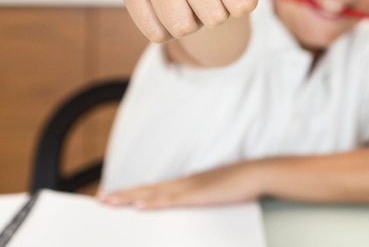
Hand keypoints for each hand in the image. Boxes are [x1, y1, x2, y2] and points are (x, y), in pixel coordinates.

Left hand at [98, 162, 262, 208]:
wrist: (255, 174)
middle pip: (147, 189)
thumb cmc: (238, 185)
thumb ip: (199, 199)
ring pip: (153, 194)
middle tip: (100, 199)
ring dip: (130, 198)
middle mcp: (183, 183)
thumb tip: (187, 207)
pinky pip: (171, 200)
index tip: (113, 196)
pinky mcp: (198, 194)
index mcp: (186, 184)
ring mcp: (190, 188)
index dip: (133, 192)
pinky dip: (154, 203)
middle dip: (123, 195)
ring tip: (110, 202)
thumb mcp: (214, 194)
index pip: (153, 189)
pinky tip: (139, 206)